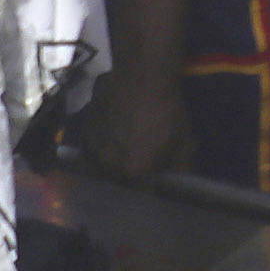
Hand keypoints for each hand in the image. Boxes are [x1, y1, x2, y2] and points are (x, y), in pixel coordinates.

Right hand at [78, 54, 186, 183]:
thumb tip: (176, 181)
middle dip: (127, 183)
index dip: (147, 193)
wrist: (141, 75)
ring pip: (100, 170)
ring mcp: (94, 149)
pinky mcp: (84, 132)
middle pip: (117, 184)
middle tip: (137, 174)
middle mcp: (110, 165)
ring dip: (109, 171)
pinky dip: (97, 154)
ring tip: (119, 163)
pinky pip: (89, 153)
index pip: (140, 195)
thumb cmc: (166, 109)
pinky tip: (107, 147)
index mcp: (135, 171)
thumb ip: (180, 167)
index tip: (152, 188)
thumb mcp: (185, 140)